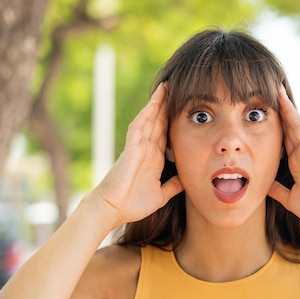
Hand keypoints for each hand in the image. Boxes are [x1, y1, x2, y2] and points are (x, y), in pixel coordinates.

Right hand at [92, 83, 182, 225]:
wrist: (113, 209)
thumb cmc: (132, 204)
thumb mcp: (160, 195)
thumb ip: (173, 186)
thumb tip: (187, 181)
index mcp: (154, 158)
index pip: (166, 134)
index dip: (173, 120)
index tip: (185, 107)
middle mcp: (147, 149)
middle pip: (159, 122)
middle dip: (167, 105)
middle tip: (178, 87)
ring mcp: (138, 147)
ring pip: (149, 120)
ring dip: (157, 103)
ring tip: (167, 87)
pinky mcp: (131, 149)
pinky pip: (139, 127)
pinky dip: (147, 114)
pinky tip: (154, 102)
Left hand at [268, 88, 299, 230]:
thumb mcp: (289, 198)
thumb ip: (276, 190)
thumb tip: (261, 184)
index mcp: (296, 162)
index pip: (282, 139)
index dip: (274, 126)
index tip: (263, 113)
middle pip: (289, 128)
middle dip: (280, 111)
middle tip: (270, 93)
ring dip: (291, 110)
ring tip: (281, 93)